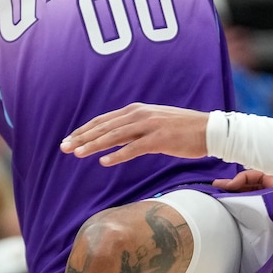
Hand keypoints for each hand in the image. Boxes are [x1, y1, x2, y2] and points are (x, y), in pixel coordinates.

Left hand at [61, 104, 208, 164]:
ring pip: (114, 136)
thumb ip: (133, 129)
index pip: (103, 120)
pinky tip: (104, 161)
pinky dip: (118, 154)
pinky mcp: (159, 139)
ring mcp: (149, 126)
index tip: (68, 139)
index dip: (84, 130)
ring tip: (77, 153)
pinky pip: (134, 148)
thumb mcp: (153, 124)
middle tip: (64, 148)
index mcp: (136, 111)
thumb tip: (112, 140)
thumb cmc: (181, 130)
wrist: (209, 130)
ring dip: (94, 145)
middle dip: (82, 137)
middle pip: (104, 127)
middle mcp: (139, 115)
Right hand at [214, 171, 272, 272]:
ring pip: (247, 202)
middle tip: (216, 189)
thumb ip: (272, 206)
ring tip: (218, 200)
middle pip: (250, 188)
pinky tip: (227, 216)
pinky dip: (237, 215)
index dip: (244, 177)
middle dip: (234, 186)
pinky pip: (248, 218)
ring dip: (233, 200)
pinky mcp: (264, 229)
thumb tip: (250, 203)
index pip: (260, 177)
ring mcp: (268, 215)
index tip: (232, 185)